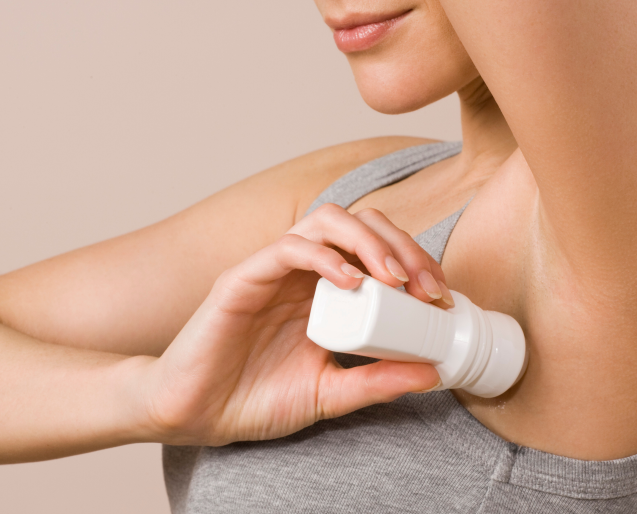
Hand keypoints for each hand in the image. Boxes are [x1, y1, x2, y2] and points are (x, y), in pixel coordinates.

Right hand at [140, 203, 450, 445]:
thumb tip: (433, 373)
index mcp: (324, 292)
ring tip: (395, 277)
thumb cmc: (253, 400)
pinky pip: (286, 248)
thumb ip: (377, 382)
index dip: (414, 262)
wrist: (195, 416)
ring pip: (325, 221)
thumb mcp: (330, 395)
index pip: (377, 250)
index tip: (441, 299)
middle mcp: (301, 272)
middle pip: (359, 224)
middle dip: (402, 246)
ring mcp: (272, 271)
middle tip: (427, 286)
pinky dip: (323, 257)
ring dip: (368, 241)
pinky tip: (350, 283)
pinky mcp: (242, 278)